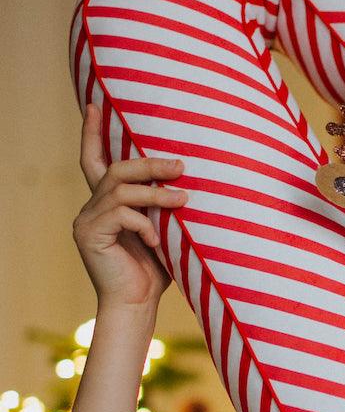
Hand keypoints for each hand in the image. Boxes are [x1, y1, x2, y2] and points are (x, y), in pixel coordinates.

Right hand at [73, 103, 188, 310]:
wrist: (136, 306)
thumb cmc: (156, 271)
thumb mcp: (164, 230)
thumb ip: (164, 205)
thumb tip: (189, 177)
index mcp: (106, 203)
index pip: (95, 160)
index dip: (92, 133)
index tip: (95, 105)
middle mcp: (91, 207)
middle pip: (115, 169)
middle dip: (149, 164)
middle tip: (180, 166)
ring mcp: (87, 221)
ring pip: (121, 189)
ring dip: (155, 193)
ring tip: (183, 200)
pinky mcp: (89, 236)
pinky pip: (121, 215)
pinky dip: (144, 224)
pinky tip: (156, 240)